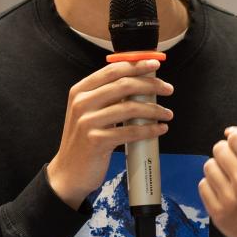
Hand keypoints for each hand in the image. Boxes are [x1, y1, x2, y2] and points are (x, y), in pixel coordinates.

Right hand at [47, 58, 173, 207]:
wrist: (68, 172)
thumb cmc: (84, 139)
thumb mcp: (89, 111)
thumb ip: (107, 96)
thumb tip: (140, 82)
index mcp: (80, 90)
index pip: (112, 70)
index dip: (137, 64)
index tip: (155, 64)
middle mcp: (82, 103)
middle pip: (124, 85)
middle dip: (151, 85)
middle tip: (168, 89)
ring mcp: (87, 122)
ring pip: (130, 108)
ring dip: (154, 110)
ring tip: (167, 113)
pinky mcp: (96, 141)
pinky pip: (130, 132)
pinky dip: (149, 130)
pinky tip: (159, 129)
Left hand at [198, 124, 236, 236]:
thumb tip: (229, 131)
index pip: (235, 137)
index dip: (236, 140)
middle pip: (219, 149)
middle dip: (226, 153)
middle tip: (236, 165)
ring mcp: (230, 200)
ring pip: (208, 166)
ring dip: (217, 168)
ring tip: (230, 178)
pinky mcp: (218, 214)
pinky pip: (202, 185)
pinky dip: (211, 186)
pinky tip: (225, 192)